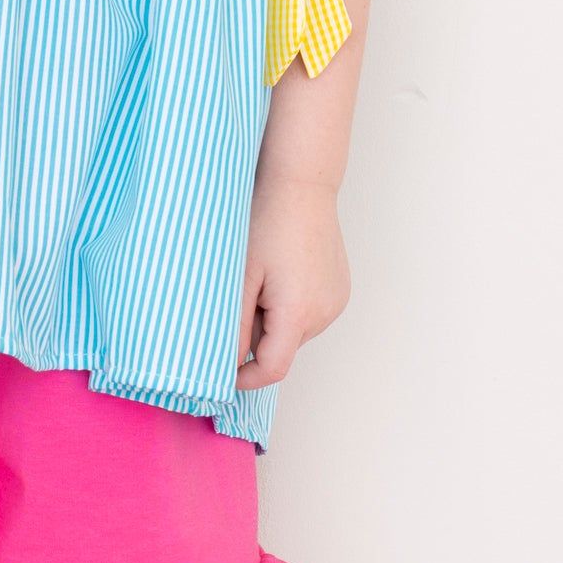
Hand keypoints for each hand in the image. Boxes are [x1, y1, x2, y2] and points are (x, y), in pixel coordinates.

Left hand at [235, 177, 350, 389]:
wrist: (301, 184)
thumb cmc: (267, 221)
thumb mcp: (241, 275)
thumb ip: (233, 324)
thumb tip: (225, 362)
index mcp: (299, 312)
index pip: (273, 369)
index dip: (245, 377)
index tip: (222, 370)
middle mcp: (324, 313)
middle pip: (283, 348)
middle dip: (257, 332)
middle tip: (242, 291)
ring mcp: (336, 301)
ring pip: (294, 330)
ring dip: (274, 316)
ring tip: (264, 273)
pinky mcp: (339, 289)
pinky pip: (309, 311)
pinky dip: (290, 303)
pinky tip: (282, 270)